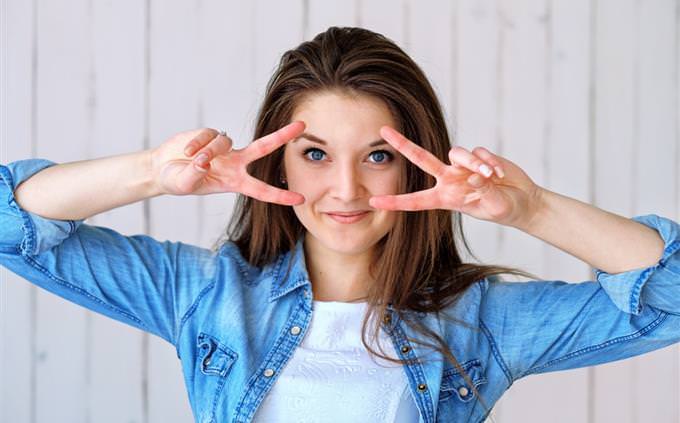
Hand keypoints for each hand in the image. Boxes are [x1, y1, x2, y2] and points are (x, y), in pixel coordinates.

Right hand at [150, 121, 305, 205]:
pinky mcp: (210, 134)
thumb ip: (194, 175)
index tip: (301, 199)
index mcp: (235, 182)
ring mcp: (224, 148)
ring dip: (206, 151)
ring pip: (223, 143)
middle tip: (302, 126)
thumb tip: (204, 162)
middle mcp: (235, 163)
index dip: (280, 195)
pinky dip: (196, 144)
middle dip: (282, 136)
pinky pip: (208, 136)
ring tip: (190, 159)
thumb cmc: (178, 181)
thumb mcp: (185, 184)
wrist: (162, 169)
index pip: (262, 190)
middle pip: (264, 147)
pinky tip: (186, 151)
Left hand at [368, 126, 543, 227]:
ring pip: (457, 153)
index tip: (374, 202)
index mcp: (445, 198)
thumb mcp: (494, 206)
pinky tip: (501, 174)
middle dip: (403, 144)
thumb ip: (484, 191)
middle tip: (383, 130)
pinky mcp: (478, 156)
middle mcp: (449, 179)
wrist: (523, 201)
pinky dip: (490, 162)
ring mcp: (462, 166)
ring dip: (475, 163)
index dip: (395, 202)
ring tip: (492, 177)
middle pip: (421, 158)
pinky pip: (478, 153)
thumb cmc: (504, 209)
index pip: (415, 201)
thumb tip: (474, 175)